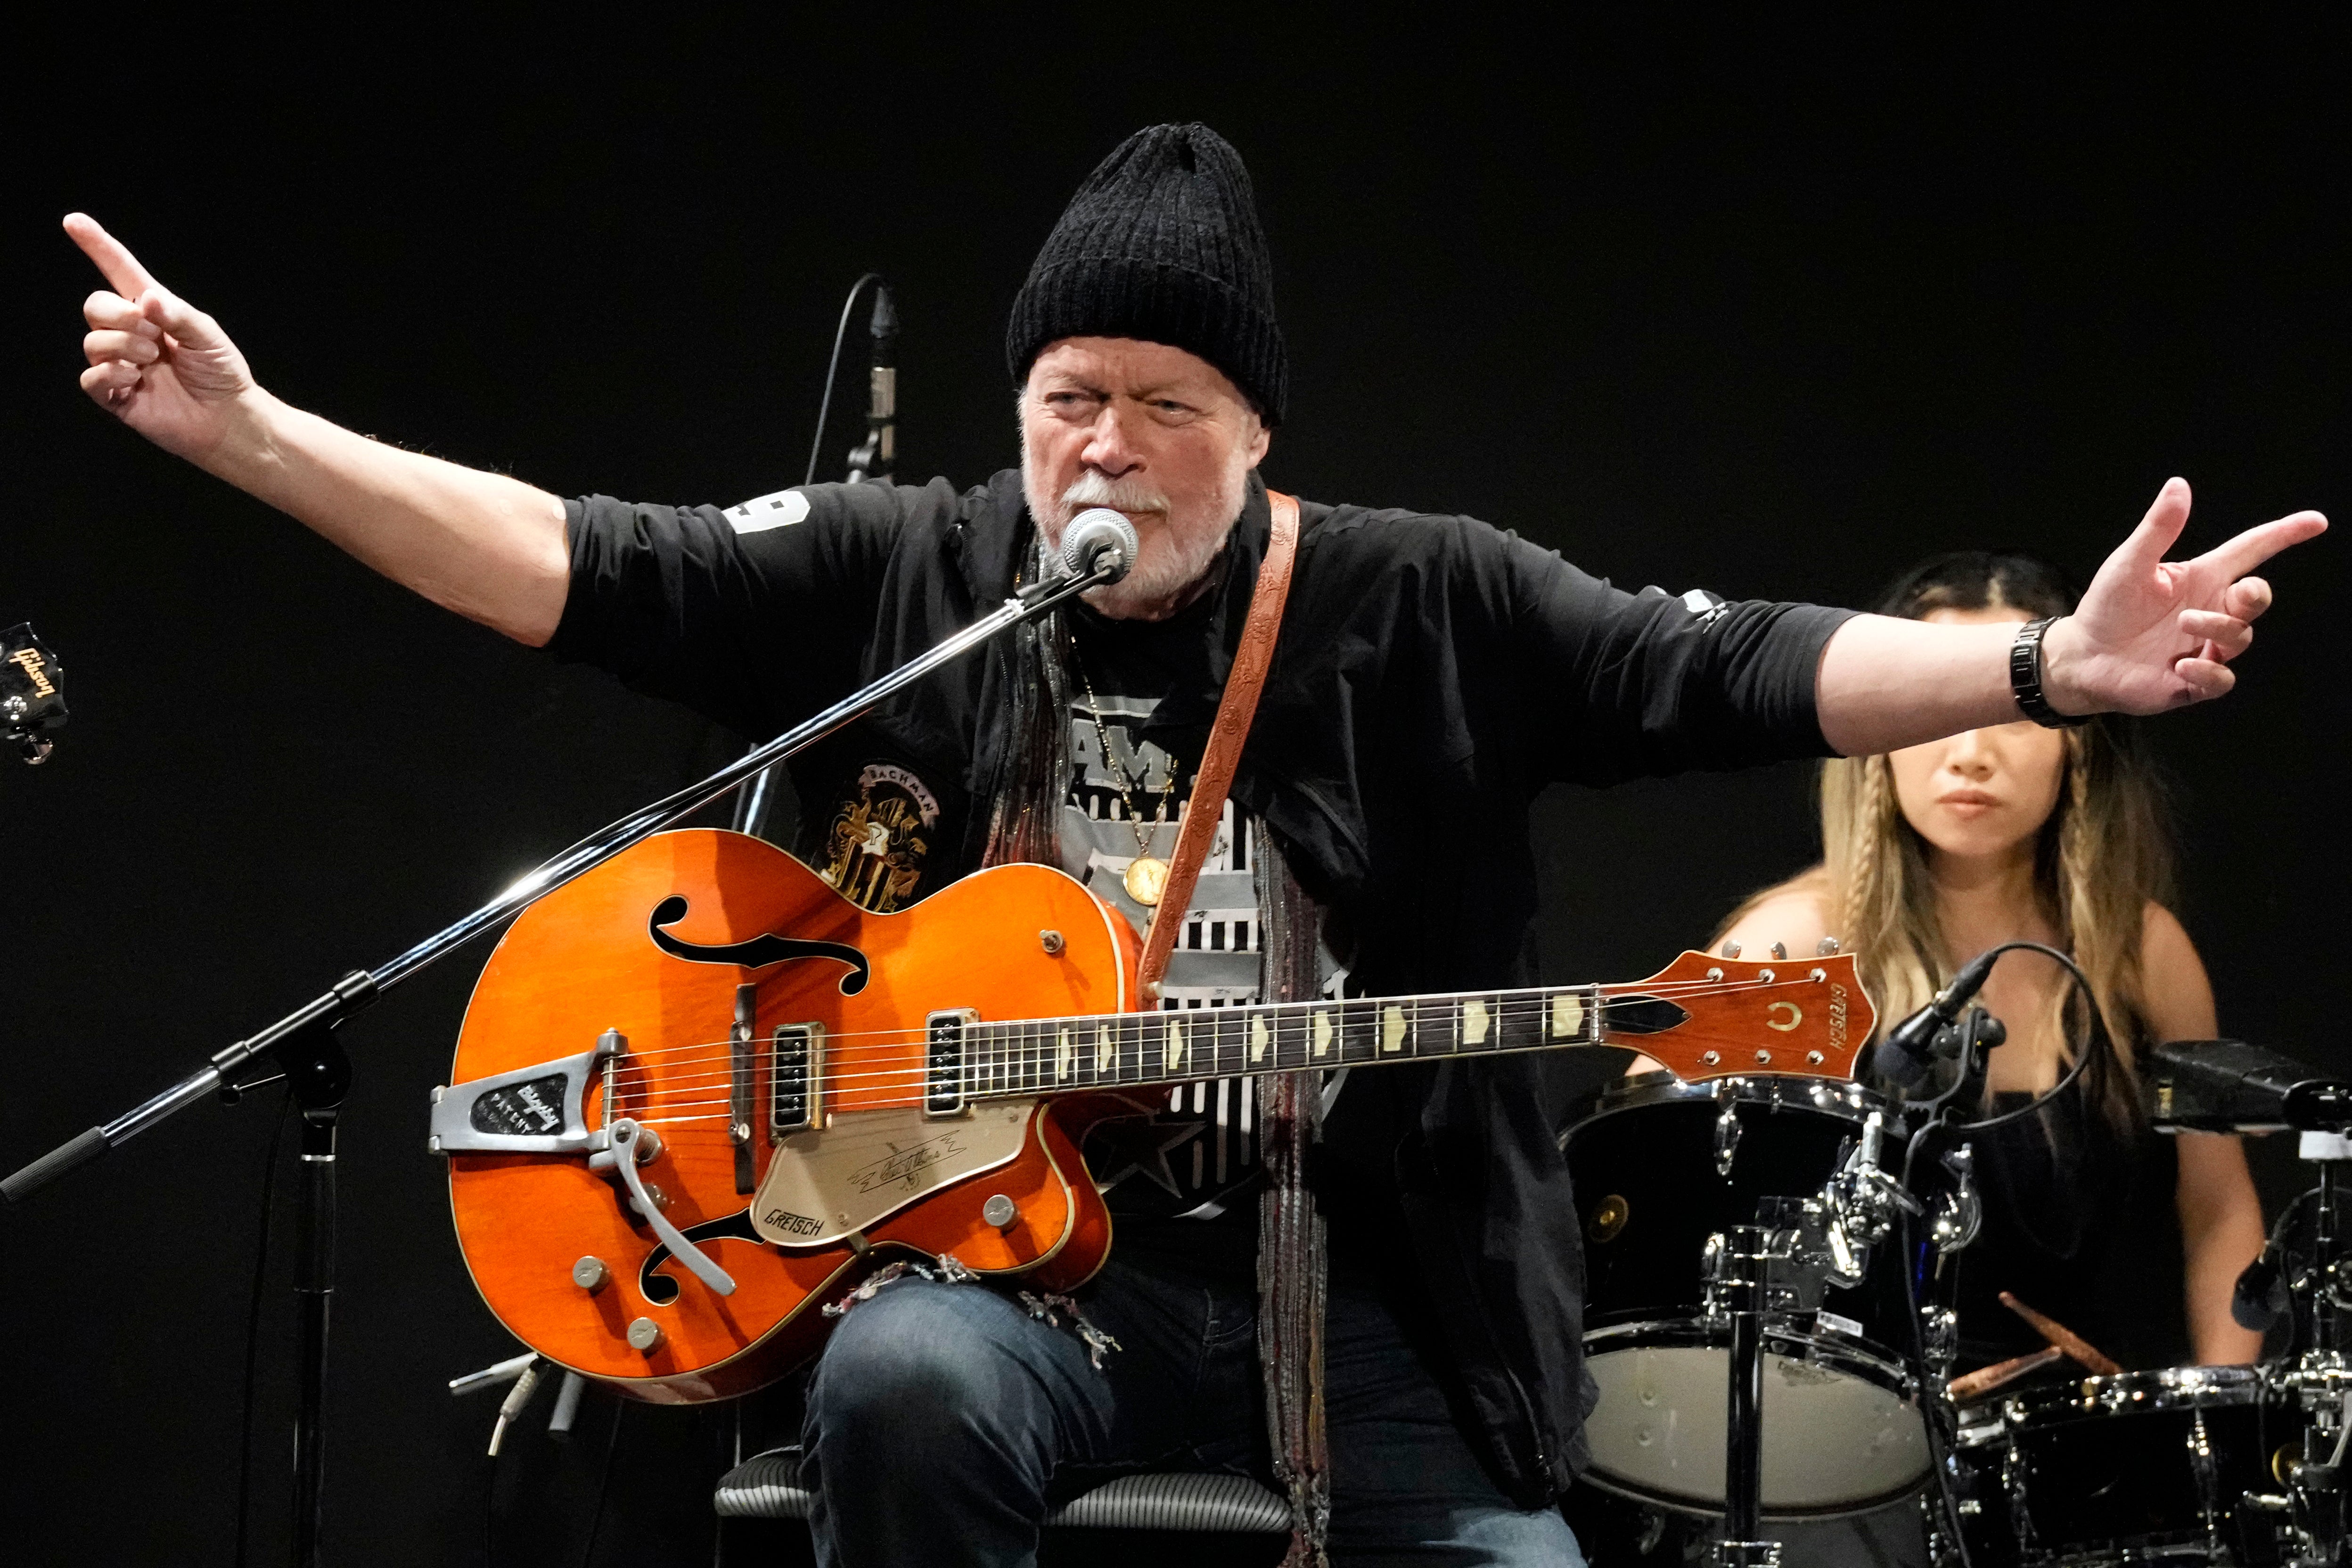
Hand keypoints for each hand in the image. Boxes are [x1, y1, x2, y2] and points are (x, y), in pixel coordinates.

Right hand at [67, 213, 259, 464]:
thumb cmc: (221, 373)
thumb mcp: (207, 336)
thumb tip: (146, 301)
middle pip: (95, 305)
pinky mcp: (115, 395)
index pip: (119, 272)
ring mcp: (120, 363)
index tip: (74, 221)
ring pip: (92, 341)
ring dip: (123, 346)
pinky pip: (90, 378)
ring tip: (153, 359)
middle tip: (154, 334)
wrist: (229, 419)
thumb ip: (177, 314)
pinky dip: (109, 374)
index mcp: (153, 312)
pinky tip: (135, 379)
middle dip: (119, 314)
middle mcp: (131, 334)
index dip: (97, 246)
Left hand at [2045, 478, 2326, 714]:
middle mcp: (2210, 610)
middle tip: (2239, 593)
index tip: (2316, 521)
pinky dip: (2208, 672)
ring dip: (2218, 629)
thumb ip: (2158, 529)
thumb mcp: (2129, 564)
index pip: (2252, 550)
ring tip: (2184, 624)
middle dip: (2257, 595)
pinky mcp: (2193, 681)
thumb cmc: (2107, 607)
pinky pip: (2222, 679)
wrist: (2080, 657)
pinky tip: (2180, 665)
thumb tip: (2179, 484)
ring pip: (2240, 637)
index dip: (2285, 534)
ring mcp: (2205, 647)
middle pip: (2257, 598)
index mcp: (2202, 577)